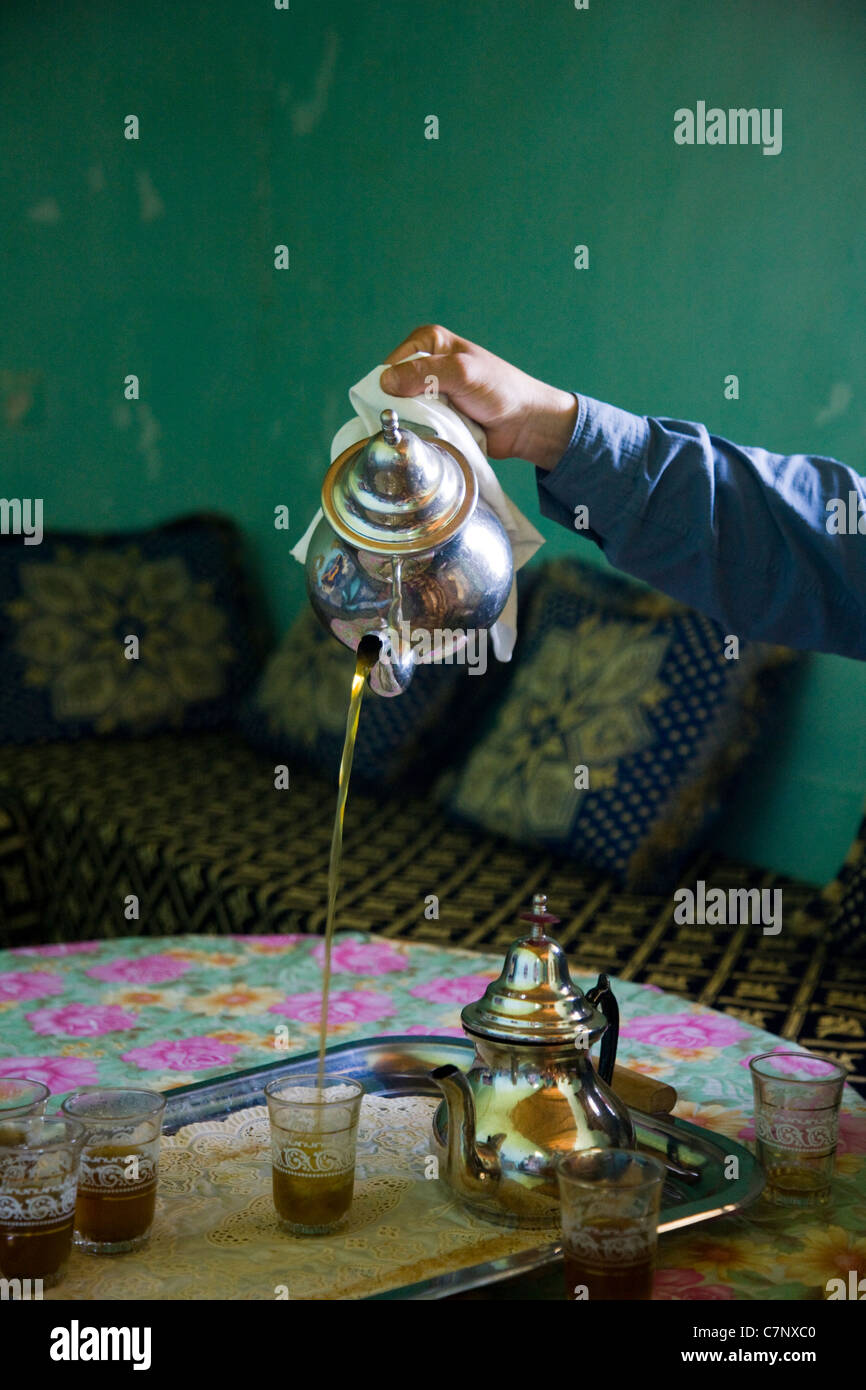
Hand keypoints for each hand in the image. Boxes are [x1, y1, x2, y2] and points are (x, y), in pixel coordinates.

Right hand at [379, 325, 578, 470]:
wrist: (525, 423)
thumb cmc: (500, 389)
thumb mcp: (461, 372)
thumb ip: (425, 373)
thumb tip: (385, 382)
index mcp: (429, 342)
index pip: (391, 365)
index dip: (392, 386)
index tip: (403, 404)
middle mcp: (426, 364)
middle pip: (393, 389)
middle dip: (401, 406)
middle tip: (418, 419)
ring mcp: (430, 392)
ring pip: (403, 410)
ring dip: (413, 422)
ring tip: (430, 428)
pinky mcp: (436, 416)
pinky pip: (416, 426)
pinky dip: (422, 432)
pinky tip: (432, 436)